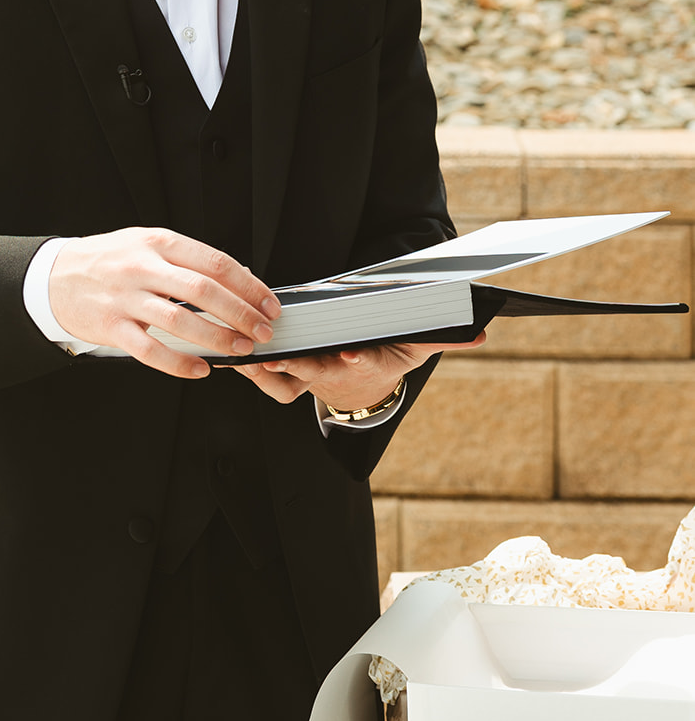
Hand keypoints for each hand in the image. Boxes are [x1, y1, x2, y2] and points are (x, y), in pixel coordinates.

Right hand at [49, 227, 281, 378]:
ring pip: (180, 322)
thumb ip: (187, 258)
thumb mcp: (146, 243)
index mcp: (157, 242)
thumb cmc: (108, 260)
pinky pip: (151, 351)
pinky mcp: (112, 327)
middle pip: (203, 291)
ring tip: (239, 350)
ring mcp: (126, 298)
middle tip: (262, 331)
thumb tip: (238, 275)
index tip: (268, 304)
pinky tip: (201, 370)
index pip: (214, 263)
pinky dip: (179, 364)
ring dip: (216, 339)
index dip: (248, 286)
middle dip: (240, 314)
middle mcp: (143, 267)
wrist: (54, 277)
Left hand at [234, 333, 487, 407]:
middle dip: (302, 366)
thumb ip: (441, 339)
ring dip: (272, 371)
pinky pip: (269, 375)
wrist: (362, 386)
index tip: (351, 354)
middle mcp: (334, 373)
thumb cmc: (386, 356)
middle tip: (285, 359)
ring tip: (258, 359)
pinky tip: (239, 354)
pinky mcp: (290, 372)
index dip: (357, 359)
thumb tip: (482, 334)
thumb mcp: (413, 348)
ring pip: (289, 378)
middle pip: (317, 371)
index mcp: (363, 363)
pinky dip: (255, 368)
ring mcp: (310, 375)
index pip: (363, 362)